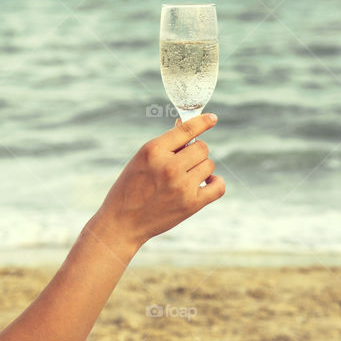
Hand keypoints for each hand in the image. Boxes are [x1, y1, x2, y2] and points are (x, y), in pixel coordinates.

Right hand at [85, 113, 224, 251]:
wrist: (122, 222)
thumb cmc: (130, 188)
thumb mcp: (141, 159)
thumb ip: (165, 145)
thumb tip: (187, 126)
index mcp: (153, 150)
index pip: (187, 129)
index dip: (202, 121)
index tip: (212, 118)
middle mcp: (168, 166)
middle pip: (202, 148)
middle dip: (195, 153)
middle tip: (183, 164)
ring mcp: (181, 186)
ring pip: (209, 164)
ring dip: (201, 169)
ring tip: (185, 178)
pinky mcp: (191, 204)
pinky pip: (218, 186)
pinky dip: (216, 183)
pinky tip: (207, 183)